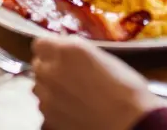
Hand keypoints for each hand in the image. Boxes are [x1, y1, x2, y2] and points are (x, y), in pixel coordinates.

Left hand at [32, 35, 163, 129]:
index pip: (40, 44)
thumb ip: (77, 51)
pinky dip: (53, 106)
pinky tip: (72, 108)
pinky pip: (44, 106)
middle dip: (49, 67)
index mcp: (67, 51)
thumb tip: (66, 47)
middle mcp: (51, 70)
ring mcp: (47, 96)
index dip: (50, 49)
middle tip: (69, 75)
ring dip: (50, 86)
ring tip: (72, 93)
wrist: (129, 122)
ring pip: (39, 86)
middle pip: (37, 64)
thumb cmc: (125, 88)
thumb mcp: (103, 58)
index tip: (58, 54)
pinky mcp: (48, 117)